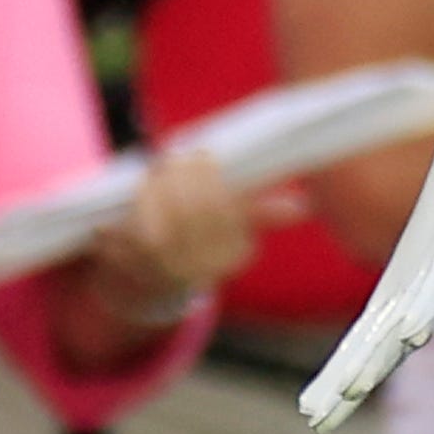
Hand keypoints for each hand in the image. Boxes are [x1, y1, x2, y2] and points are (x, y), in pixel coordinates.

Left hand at [77, 143, 259, 323]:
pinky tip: (139, 187)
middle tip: (175, 154)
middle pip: (194, 213)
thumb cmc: (199, 239)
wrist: (155, 280)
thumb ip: (261, 213)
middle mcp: (204, 268)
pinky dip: (132, 210)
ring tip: (156, 169)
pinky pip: (131, 235)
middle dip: (183, 178)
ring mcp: (169, 271)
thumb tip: (301, 207)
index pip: (227, 211)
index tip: (203, 153)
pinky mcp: (135, 270)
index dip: (213, 179)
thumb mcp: (232, 228)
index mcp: (234, 255)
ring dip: (156, 191)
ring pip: (163, 225)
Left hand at [302, 67, 433, 429]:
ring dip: (351, 377)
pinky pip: (380, 332)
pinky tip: (329, 392)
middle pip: (404, 328)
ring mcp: (430, 286)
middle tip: (334, 402)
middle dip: (369, 363)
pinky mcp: (415, 287)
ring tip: (315, 413)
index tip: (407, 332)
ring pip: (386, 341)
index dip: (428, 298)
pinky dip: (356, 364)